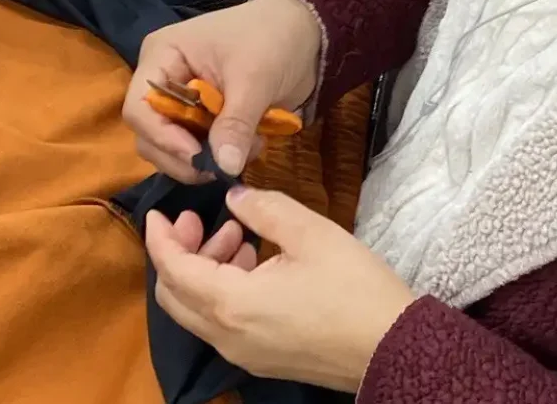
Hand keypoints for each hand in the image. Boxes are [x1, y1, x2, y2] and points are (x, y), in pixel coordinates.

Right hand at [123, 0, 320, 182]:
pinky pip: (199, 150)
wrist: (306, 32)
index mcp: (162, 57)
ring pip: (173, 150)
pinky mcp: (203, 119)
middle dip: (185, 157)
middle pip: (150, 136)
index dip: (162, 137)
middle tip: (225, 164)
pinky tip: (253, 144)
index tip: (198, 156)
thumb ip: (236, 122)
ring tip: (249, 147)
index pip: (139, 108)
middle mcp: (163, 82)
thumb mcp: (254, 78)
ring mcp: (182, 103)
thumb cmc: (272, 38)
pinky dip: (223, 156)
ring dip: (207, 160)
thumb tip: (224, 168)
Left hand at [145, 187, 414, 391]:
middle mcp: (227, 336)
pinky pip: (222, 324)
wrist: (397, 349)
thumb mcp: (310, 232)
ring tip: (238, 235)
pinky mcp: (263, 360)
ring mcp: (244, 354)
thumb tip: (233, 196)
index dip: (160, 237)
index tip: (160, 211)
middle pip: (175, 295)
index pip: (173, 269)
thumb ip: (262, 208)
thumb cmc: (354, 288)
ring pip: (198, 311)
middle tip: (200, 220)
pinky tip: (255, 264)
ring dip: (205, 270)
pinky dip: (222, 291)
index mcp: (232, 304)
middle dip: (180, 252)